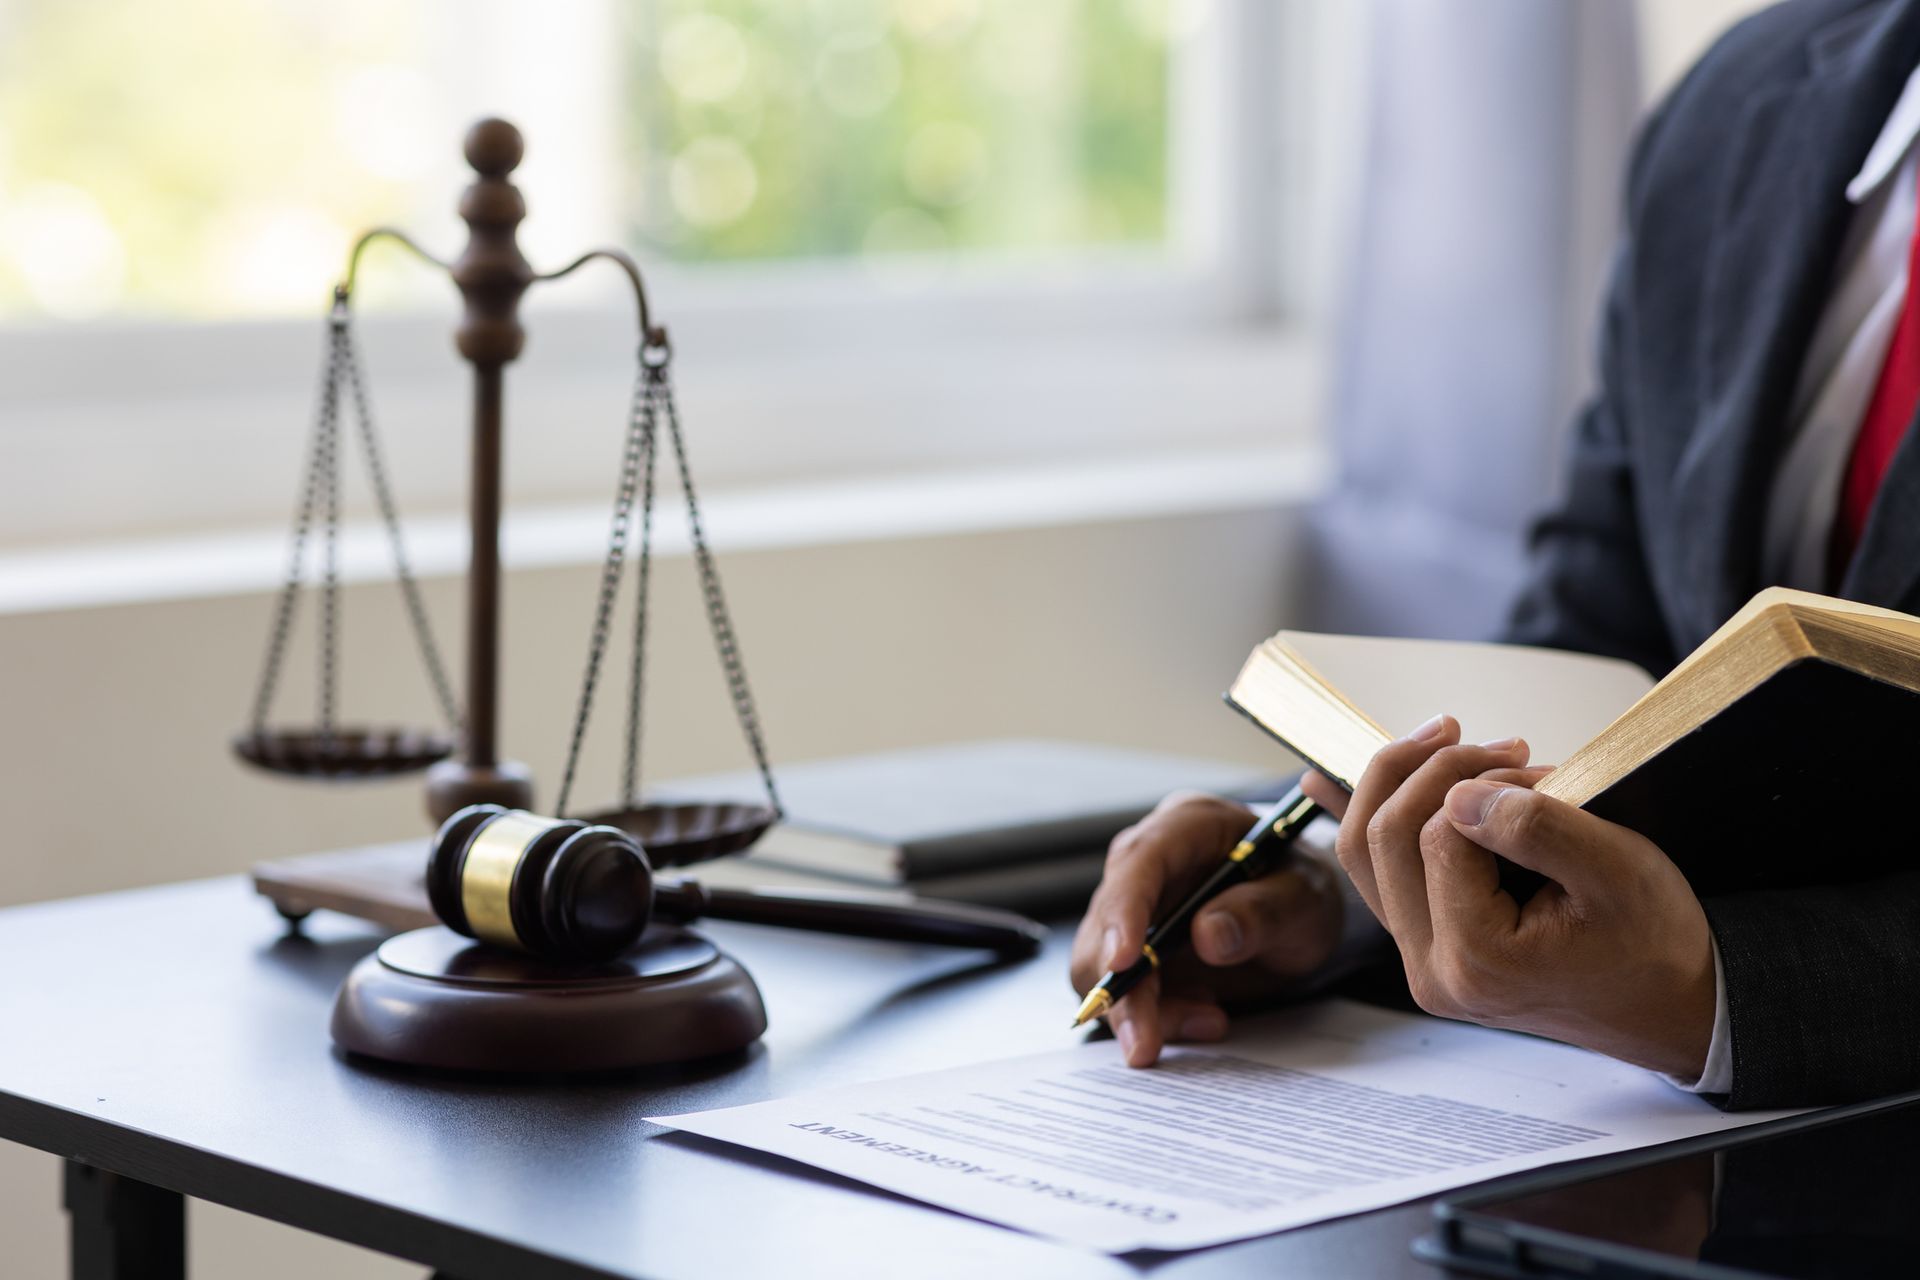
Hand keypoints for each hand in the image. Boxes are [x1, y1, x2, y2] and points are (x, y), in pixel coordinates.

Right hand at [1070, 791, 1344, 1067]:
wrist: (1296, 909)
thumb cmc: (1299, 888)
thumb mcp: (1304, 897)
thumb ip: (1263, 911)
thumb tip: (1208, 936)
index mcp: (1186, 826)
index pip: (1138, 860)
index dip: (1124, 911)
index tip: (1124, 962)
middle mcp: (1144, 862)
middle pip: (1105, 924)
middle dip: (1122, 989)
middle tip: (1146, 1043)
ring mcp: (1133, 908)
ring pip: (1101, 966)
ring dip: (1140, 1011)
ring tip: (1211, 1021)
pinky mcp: (1133, 950)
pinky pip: (1123, 991)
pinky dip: (1157, 1017)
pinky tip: (1207, 1018)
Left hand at [1300, 715, 1714, 1078]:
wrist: (1675, 1003)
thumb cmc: (1655, 940)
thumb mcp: (1617, 870)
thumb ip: (1534, 827)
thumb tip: (1460, 793)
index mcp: (1476, 958)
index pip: (1440, 834)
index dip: (1485, 784)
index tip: (1542, 771)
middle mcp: (1432, 971)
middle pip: (1383, 838)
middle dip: (1435, 771)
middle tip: (1501, 745)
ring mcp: (1423, 962)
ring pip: (1366, 854)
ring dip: (1398, 784)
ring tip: (1447, 739)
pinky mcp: (1427, 947)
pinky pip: (1375, 876)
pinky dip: (1360, 819)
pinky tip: (1320, 782)